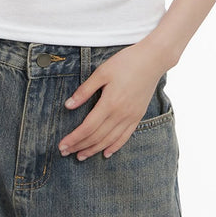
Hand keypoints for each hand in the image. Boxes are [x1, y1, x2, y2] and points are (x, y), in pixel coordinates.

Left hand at [58, 42, 166, 160]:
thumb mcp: (101, 72)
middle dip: (80, 146)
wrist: (152, 60)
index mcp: (109, 103)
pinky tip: (106, 153)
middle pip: (97, 137)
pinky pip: (125, 137)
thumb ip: (85, 90)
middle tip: (66, 152)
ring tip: (81, 156)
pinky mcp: (138, 116)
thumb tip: (68, 106)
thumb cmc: (125, 62)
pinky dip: (114, 147)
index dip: (74, 138)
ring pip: (110, 140)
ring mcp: (131, 117)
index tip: (62, 145)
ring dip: (94, 150)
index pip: (88, 128)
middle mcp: (121, 114)